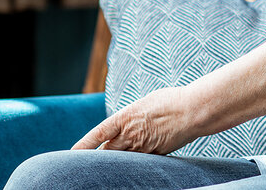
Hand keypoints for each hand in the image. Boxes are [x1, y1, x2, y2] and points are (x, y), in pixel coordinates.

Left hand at [73, 86, 200, 153]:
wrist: (194, 110)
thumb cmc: (171, 101)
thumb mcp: (143, 104)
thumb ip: (129, 118)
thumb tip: (121, 129)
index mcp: (124, 118)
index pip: (97, 135)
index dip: (82, 146)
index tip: (71, 154)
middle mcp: (130, 135)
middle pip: (107, 152)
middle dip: (99, 157)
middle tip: (89, 162)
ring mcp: (143, 147)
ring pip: (123, 160)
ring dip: (118, 160)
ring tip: (111, 164)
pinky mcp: (155, 155)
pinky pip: (141, 161)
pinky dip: (137, 160)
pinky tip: (138, 160)